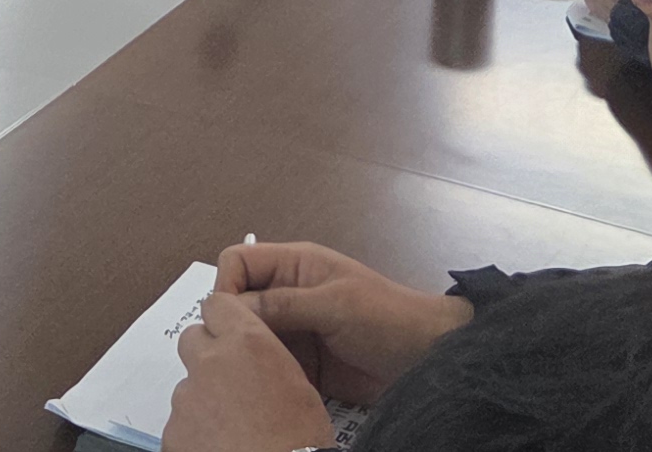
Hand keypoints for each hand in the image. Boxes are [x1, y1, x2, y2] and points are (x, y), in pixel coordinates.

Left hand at [166, 290, 336, 451]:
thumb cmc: (300, 439)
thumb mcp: (299, 384)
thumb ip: (264, 359)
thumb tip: (251, 361)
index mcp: (246, 343)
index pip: (217, 305)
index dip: (223, 321)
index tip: (229, 335)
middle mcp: (210, 362)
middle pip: (192, 340)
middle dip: (206, 356)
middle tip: (229, 384)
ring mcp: (186, 399)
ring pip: (186, 388)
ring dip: (202, 402)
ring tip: (231, 429)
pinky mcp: (172, 433)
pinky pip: (179, 426)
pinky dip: (194, 436)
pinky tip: (219, 448)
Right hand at [211, 241, 470, 406]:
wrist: (426, 358)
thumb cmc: (386, 318)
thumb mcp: (334, 304)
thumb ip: (282, 304)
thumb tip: (228, 307)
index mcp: (294, 266)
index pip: (237, 262)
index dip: (226, 287)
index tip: (229, 321)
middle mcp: (287, 294)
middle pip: (238, 302)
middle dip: (231, 326)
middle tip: (233, 356)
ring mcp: (294, 329)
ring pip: (249, 336)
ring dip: (245, 353)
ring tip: (245, 376)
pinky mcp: (301, 362)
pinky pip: (268, 363)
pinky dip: (262, 374)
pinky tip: (263, 388)